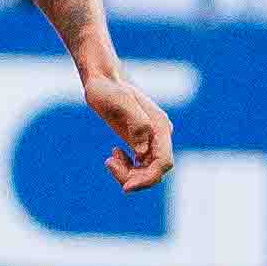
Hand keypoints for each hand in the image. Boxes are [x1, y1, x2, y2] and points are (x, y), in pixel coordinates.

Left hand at [79, 60, 174, 192]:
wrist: (103, 78)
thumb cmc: (107, 88)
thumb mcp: (119, 101)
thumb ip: (136, 123)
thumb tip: (142, 151)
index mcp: (159, 127)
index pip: (163, 163)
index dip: (147, 179)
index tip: (125, 187)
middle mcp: (159, 135)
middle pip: (156, 171)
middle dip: (135, 178)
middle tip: (110, 164)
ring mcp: (151, 139)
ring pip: (147, 171)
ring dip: (129, 173)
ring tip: (110, 159)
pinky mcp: (140, 141)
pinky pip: (140, 166)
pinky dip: (127, 168)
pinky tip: (113, 155)